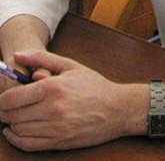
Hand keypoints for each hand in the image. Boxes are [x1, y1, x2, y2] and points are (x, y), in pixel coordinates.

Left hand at [0, 49, 148, 150]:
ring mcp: (55, 128)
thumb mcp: (69, 65)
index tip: (3, 96)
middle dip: (4, 111)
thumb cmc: (94, 85)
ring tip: (12, 117)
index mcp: (53, 88)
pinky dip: (16, 139)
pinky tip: (15, 132)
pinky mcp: (59, 142)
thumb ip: (41, 58)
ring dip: (10, 124)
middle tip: (6, 106)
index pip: (11, 98)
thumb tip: (16, 55)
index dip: (2, 98)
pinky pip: (28, 145)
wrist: (117, 109)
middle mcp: (52, 109)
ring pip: (18, 130)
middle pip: (11, 115)